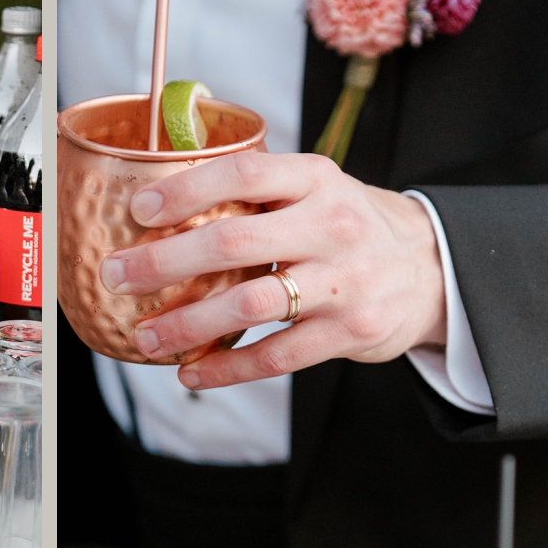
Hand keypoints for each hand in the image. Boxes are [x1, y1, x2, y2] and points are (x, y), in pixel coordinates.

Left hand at [98, 152, 446, 388]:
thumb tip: (158, 202)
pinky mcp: (349, 333)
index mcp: (317, 179)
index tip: (140, 210)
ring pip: (251, 306)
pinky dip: (228, 367)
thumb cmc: (347, 225)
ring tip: (146, 338)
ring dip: (188, 325)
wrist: (430, 268)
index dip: (188, 189)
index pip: (246, 175)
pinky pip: (277, 356)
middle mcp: (332, 226)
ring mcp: (344, 282)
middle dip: (166, 262)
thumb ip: (256, 193)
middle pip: (236, 242)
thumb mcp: (315, 189)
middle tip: (118, 276)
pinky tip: (191, 372)